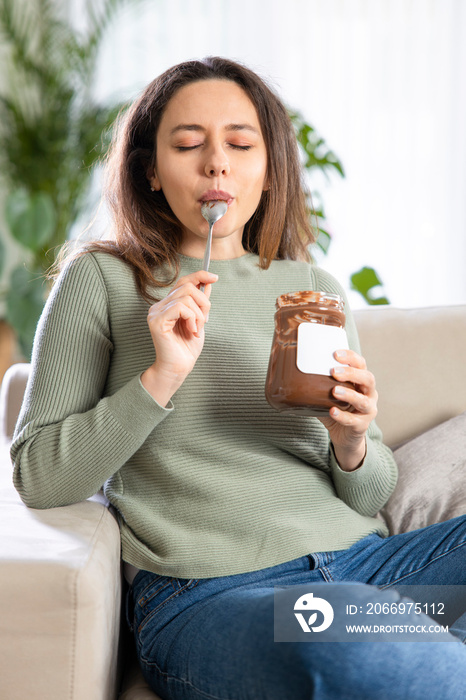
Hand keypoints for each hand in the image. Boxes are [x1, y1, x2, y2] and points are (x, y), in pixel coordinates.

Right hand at [141, 270, 217, 403]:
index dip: (199, 276)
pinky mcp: (157, 321)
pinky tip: (192, 331)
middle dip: (203, 302)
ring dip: (199, 314)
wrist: (178, 368)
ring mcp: (156, 313)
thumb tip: (208, 282)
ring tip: (197, 329)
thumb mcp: (199, 321)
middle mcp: (159, 306)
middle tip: (205, 321)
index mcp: (168, 305)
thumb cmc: (187, 348)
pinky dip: (192, 318)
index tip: (214, 277)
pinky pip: (181, 307)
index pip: (182, 282)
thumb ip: (201, 303)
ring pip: (186, 297)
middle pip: (186, 287)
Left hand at [317, 349, 377, 470]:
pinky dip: (342, 416)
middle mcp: (369, 394)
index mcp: (361, 381)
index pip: (360, 364)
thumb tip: (291, 371)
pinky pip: (353, 420)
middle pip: (368, 378)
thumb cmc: (336, 409)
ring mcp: (368, 410)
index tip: (335, 353)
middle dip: (351, 373)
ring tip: (334, 391)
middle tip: (334, 371)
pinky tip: (332, 411)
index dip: (350, 357)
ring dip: (349, 394)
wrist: (344, 436)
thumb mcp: (327, 394)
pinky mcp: (362, 426)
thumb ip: (317, 384)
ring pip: (363, 400)